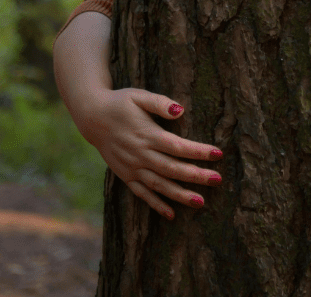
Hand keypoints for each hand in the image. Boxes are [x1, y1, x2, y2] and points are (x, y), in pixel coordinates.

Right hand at [75, 88, 222, 219]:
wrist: (93, 118)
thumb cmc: (120, 103)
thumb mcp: (139, 96)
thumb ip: (160, 103)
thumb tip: (180, 110)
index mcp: (147, 134)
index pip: (178, 146)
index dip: (198, 151)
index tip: (218, 154)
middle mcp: (141, 154)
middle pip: (173, 168)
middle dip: (196, 176)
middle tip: (218, 180)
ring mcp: (132, 168)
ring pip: (160, 185)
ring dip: (180, 195)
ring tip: (201, 202)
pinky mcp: (126, 176)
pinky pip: (142, 194)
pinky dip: (156, 204)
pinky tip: (171, 214)